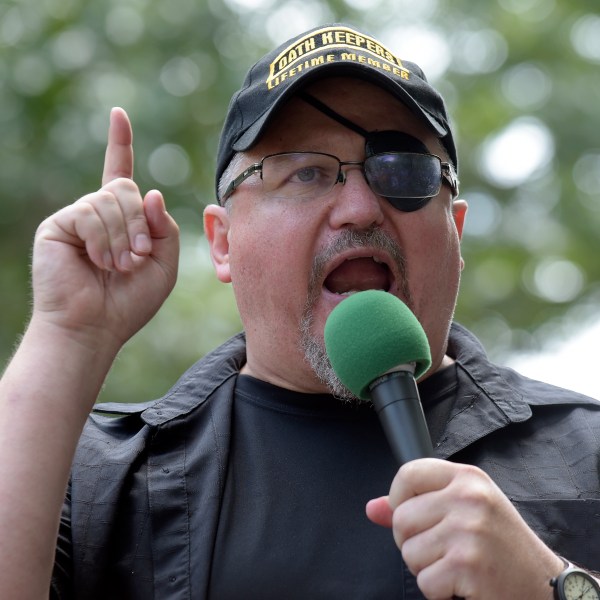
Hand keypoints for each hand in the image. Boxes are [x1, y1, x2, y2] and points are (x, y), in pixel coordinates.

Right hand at [31, 107, 179, 350]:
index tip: (118, 114)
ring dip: (123, 236)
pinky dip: (103, 239)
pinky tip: (98, 262)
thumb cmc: (129, 301)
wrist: (95, 327)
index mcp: (121, 220)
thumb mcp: (164, 264)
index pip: (119, 173)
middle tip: (138, 256)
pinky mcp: (58, 225)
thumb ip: (165, 228)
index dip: (120, 144)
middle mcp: (97, 213)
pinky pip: (90, 212)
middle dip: (140, 223)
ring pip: (110, 200)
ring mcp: (76, 217)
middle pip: (125, 187)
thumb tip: (151, 191)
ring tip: (118, 266)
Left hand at [366, 458, 563, 598]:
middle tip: (441, 550)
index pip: (407, 473)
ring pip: (409, 551)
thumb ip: (417, 504)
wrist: (544, 586)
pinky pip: (424, 581)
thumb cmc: (500, 545)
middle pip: (401, 517)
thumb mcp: (464, 510)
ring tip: (455, 566)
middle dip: (411, 542)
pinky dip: (438, 590)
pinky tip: (462, 584)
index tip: (412, 516)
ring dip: (425, 568)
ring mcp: (469, 530)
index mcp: (466, 478)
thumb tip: (372, 509)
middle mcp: (468, 497)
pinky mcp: (468, 564)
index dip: (398, 498)